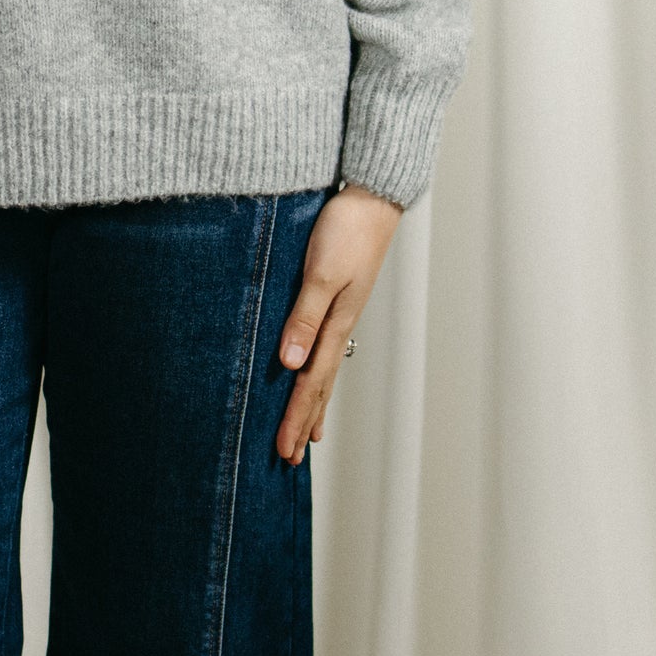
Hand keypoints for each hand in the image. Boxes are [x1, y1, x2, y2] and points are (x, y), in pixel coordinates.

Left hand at [274, 184, 401, 462]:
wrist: (372, 197)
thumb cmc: (346, 228)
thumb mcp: (320, 273)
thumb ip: (304, 317)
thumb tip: (289, 364)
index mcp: (335, 323)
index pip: (311, 383)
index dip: (296, 418)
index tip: (283, 452)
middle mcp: (339, 324)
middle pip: (319, 384)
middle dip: (303, 421)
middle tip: (289, 459)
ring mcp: (341, 313)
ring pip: (324, 369)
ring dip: (312, 403)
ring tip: (306, 433)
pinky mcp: (338, 297)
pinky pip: (324, 347)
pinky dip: (317, 372)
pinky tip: (310, 373)